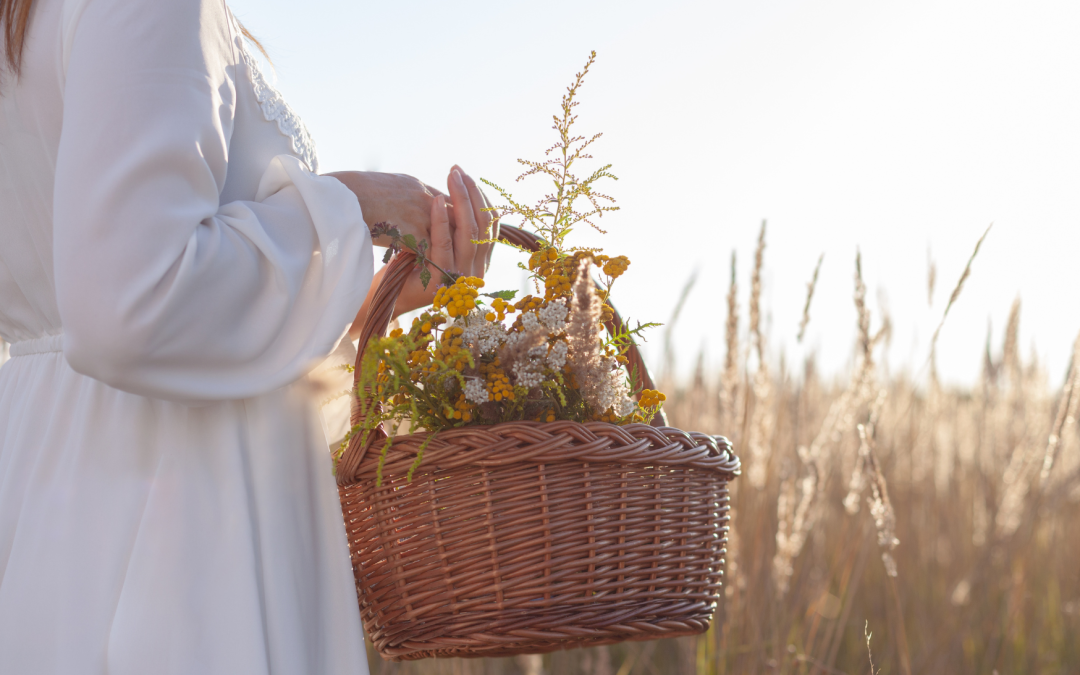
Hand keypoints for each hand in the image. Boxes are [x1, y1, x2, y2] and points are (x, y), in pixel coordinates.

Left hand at [347, 166, 499, 337]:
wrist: (388, 293)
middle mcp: (477, 271)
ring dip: (460, 201)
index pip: (491, 225)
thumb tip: (463, 189)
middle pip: (483, 226)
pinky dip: (441, 220)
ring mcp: (461, 278)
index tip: (467, 177)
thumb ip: (456, 224)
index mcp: (481, 261)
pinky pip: (445, 245)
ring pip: (469, 234)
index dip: (482, 199)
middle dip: (472, 195)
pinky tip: (436, 200)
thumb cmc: (413, 262)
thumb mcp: (440, 240)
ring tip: (450, 179)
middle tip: (458, 172)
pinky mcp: (442, 281)